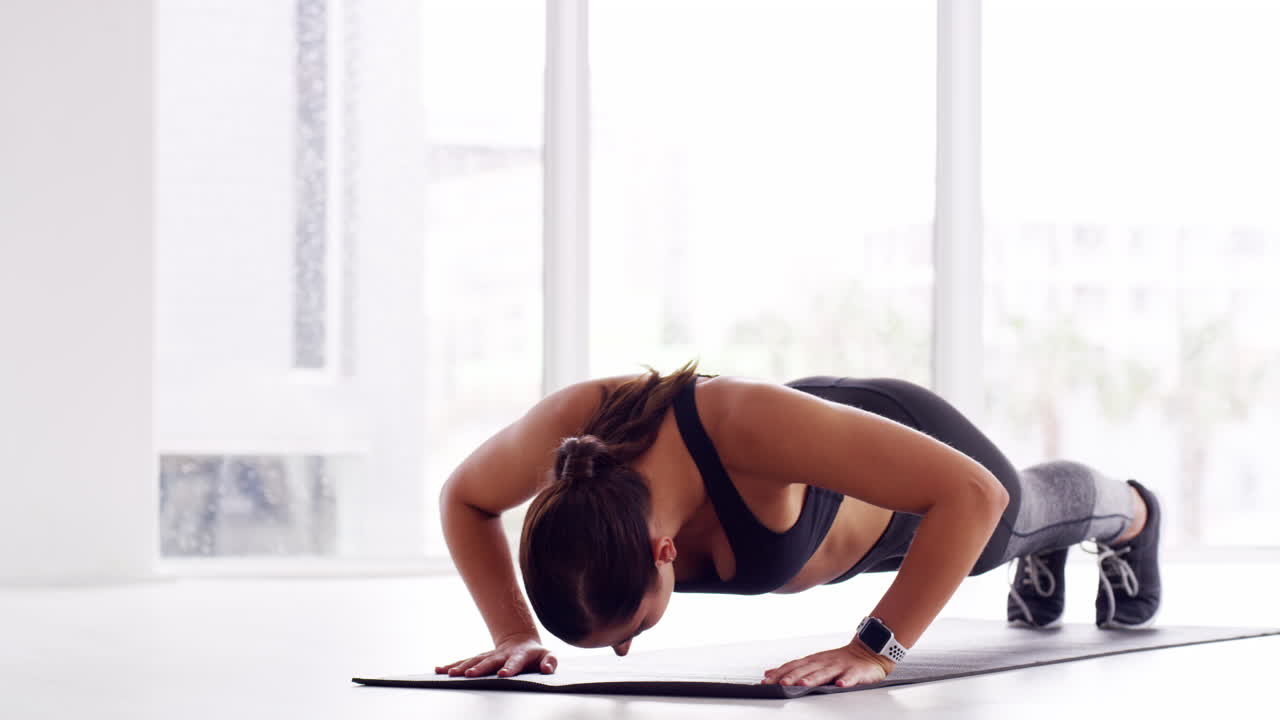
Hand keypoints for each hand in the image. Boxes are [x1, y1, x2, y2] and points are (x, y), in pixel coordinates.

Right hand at [434, 634, 557, 678]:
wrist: (520, 640)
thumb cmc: (535, 654)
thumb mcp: (547, 656)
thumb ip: (550, 662)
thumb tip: (546, 669)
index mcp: (519, 655)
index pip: (515, 661)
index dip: (510, 667)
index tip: (503, 675)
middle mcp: (501, 654)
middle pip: (489, 661)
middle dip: (480, 668)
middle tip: (470, 674)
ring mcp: (489, 655)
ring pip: (474, 660)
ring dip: (462, 667)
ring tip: (451, 674)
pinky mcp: (479, 658)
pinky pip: (464, 661)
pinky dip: (452, 665)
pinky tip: (439, 670)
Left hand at [760, 639, 894, 688]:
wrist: (867, 651)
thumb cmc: (839, 660)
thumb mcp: (813, 663)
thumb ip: (793, 669)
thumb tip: (769, 673)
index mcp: (813, 661)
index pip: (793, 666)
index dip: (779, 673)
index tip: (766, 681)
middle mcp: (824, 662)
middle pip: (806, 670)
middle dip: (792, 677)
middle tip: (780, 684)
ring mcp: (840, 666)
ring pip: (825, 673)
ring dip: (813, 678)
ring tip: (803, 684)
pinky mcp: (856, 672)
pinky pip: (851, 677)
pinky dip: (845, 681)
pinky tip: (840, 685)